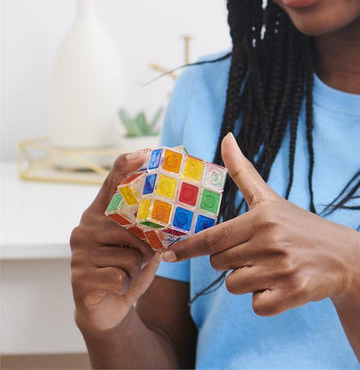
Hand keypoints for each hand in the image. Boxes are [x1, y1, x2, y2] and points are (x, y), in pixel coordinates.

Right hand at [70, 151, 160, 332]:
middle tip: (139, 258)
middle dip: (145, 247)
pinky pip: (120, 275)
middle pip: (132, 227)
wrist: (108, 308)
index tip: (145, 153)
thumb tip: (177, 207)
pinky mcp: (80, 277)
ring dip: (136, 268)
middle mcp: (85, 227)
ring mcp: (79, 252)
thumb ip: (151, 225)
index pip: (112, 182)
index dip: (127, 165)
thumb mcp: (143, 243)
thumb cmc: (128, 268)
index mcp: (100, 213)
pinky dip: (126, 284)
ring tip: (125, 272)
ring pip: (130, 254)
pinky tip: (116, 285)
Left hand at [163, 133, 359, 315]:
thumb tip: (226, 136)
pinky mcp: (294, 292)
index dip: (188, 248)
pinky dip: (266, 300)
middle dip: (232, 261)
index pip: (213, 238)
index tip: (168, 254)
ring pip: (235, 286)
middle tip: (257, 252)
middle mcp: (270, 242)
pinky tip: (283, 285)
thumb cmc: (298, 225)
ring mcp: (283, 268)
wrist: (343, 256)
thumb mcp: (270, 198)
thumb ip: (242, 171)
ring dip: (249, 281)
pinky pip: (258, 306)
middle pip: (220, 265)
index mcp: (261, 218)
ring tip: (272, 268)